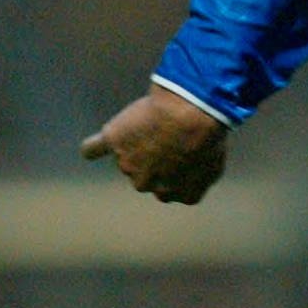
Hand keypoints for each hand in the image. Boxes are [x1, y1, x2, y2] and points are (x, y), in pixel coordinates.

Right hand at [81, 83, 229, 203]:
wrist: (191, 114)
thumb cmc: (208, 137)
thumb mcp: (214, 166)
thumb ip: (198, 183)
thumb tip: (188, 189)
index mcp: (170, 193)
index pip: (170, 189)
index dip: (179, 168)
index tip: (188, 152)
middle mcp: (144, 184)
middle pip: (146, 173)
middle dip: (158, 156)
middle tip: (176, 132)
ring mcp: (126, 162)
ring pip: (128, 156)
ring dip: (140, 142)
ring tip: (161, 120)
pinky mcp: (113, 140)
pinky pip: (93, 149)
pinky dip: (94, 147)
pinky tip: (100, 143)